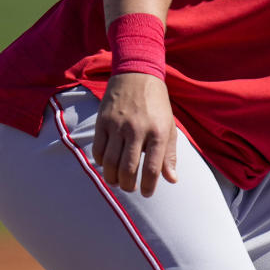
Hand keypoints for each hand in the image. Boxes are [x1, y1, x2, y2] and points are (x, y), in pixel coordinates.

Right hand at [94, 73, 178, 196]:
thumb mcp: (169, 126)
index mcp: (158, 132)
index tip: (147, 194)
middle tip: (130, 189)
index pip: (153, 167)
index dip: (149, 185)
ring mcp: (118, 126)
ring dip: (112, 177)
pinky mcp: (102, 122)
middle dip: (128, 185)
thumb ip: (170, 154)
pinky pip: (98, 149)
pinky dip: (101, 162)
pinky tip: (107, 165)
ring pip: (110, 162)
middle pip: (128, 168)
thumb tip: (171, 180)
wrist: (137, 76)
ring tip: (117, 181)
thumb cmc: (157, 105)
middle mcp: (137, 130)